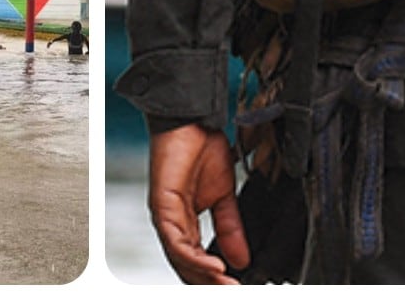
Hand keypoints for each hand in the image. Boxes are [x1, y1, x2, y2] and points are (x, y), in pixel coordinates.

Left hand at [147, 124, 248, 284]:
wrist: (194, 120)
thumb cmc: (202, 149)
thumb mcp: (226, 195)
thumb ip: (230, 227)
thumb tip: (242, 258)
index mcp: (184, 222)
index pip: (195, 259)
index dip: (213, 276)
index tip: (237, 284)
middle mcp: (171, 223)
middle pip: (186, 264)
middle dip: (209, 281)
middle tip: (233, 290)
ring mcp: (164, 216)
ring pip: (180, 258)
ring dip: (203, 274)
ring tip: (225, 282)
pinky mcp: (162, 206)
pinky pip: (175, 241)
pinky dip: (193, 257)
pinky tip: (213, 265)